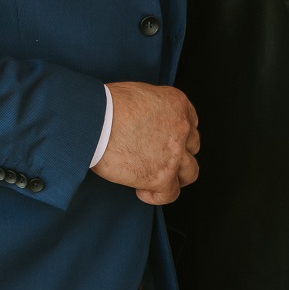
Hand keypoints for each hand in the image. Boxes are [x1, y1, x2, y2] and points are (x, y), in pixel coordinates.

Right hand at [94, 81, 200, 204]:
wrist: (96, 121)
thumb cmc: (105, 104)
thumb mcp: (137, 93)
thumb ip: (148, 107)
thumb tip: (140, 120)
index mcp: (177, 103)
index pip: (190, 122)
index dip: (177, 134)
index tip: (163, 139)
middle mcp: (181, 127)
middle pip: (192, 146)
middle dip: (179, 153)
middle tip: (158, 158)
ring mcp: (175, 153)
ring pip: (190, 172)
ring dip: (176, 176)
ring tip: (156, 178)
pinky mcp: (162, 176)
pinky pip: (171, 194)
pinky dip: (158, 196)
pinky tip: (142, 191)